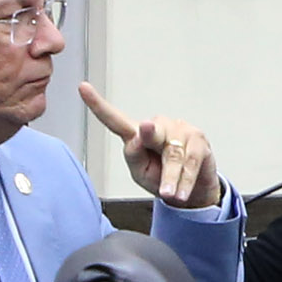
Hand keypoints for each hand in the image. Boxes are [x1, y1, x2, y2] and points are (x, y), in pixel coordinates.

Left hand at [80, 81, 222, 207]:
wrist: (191, 192)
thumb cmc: (161, 178)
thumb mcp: (140, 172)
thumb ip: (134, 156)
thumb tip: (138, 137)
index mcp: (136, 134)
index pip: (115, 119)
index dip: (98, 104)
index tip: (82, 88)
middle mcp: (157, 126)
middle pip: (151, 132)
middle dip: (150, 133)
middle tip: (146, 129)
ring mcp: (180, 130)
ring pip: (173, 154)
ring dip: (171, 177)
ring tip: (169, 193)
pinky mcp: (198, 140)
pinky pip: (190, 161)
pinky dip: (184, 180)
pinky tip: (180, 192)